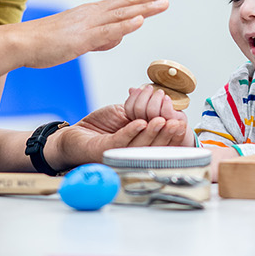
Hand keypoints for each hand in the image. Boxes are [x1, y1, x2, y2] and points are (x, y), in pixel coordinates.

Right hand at [15, 0, 177, 69]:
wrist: (21, 43)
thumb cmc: (46, 43)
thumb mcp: (79, 41)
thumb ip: (99, 39)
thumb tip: (117, 37)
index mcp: (93, 14)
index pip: (125, 3)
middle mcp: (93, 14)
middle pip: (128, 2)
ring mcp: (88, 25)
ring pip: (122, 14)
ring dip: (144, 7)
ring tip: (165, 1)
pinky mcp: (81, 39)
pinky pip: (106, 32)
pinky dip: (124, 26)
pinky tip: (139, 21)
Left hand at [54, 98, 188, 166]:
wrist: (73, 134)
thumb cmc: (98, 126)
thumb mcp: (123, 115)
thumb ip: (140, 112)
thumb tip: (159, 101)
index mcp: (137, 146)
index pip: (158, 143)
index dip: (171, 135)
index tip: (181, 122)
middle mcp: (129, 154)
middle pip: (153, 146)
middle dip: (166, 135)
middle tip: (177, 123)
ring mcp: (117, 154)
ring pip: (139, 145)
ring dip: (152, 133)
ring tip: (161, 120)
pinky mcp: (104, 150)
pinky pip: (120, 141)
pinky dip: (131, 131)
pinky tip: (140, 123)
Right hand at [121, 84, 185, 131]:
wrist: (178, 126)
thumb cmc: (164, 113)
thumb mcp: (150, 104)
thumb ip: (139, 99)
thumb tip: (132, 90)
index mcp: (136, 121)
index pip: (129, 109)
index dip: (133, 97)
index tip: (139, 89)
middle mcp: (145, 127)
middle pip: (139, 109)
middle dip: (144, 95)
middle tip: (150, 88)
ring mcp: (158, 128)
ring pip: (152, 111)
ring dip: (156, 98)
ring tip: (160, 92)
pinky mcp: (171, 127)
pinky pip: (166, 112)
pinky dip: (166, 103)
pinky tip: (167, 98)